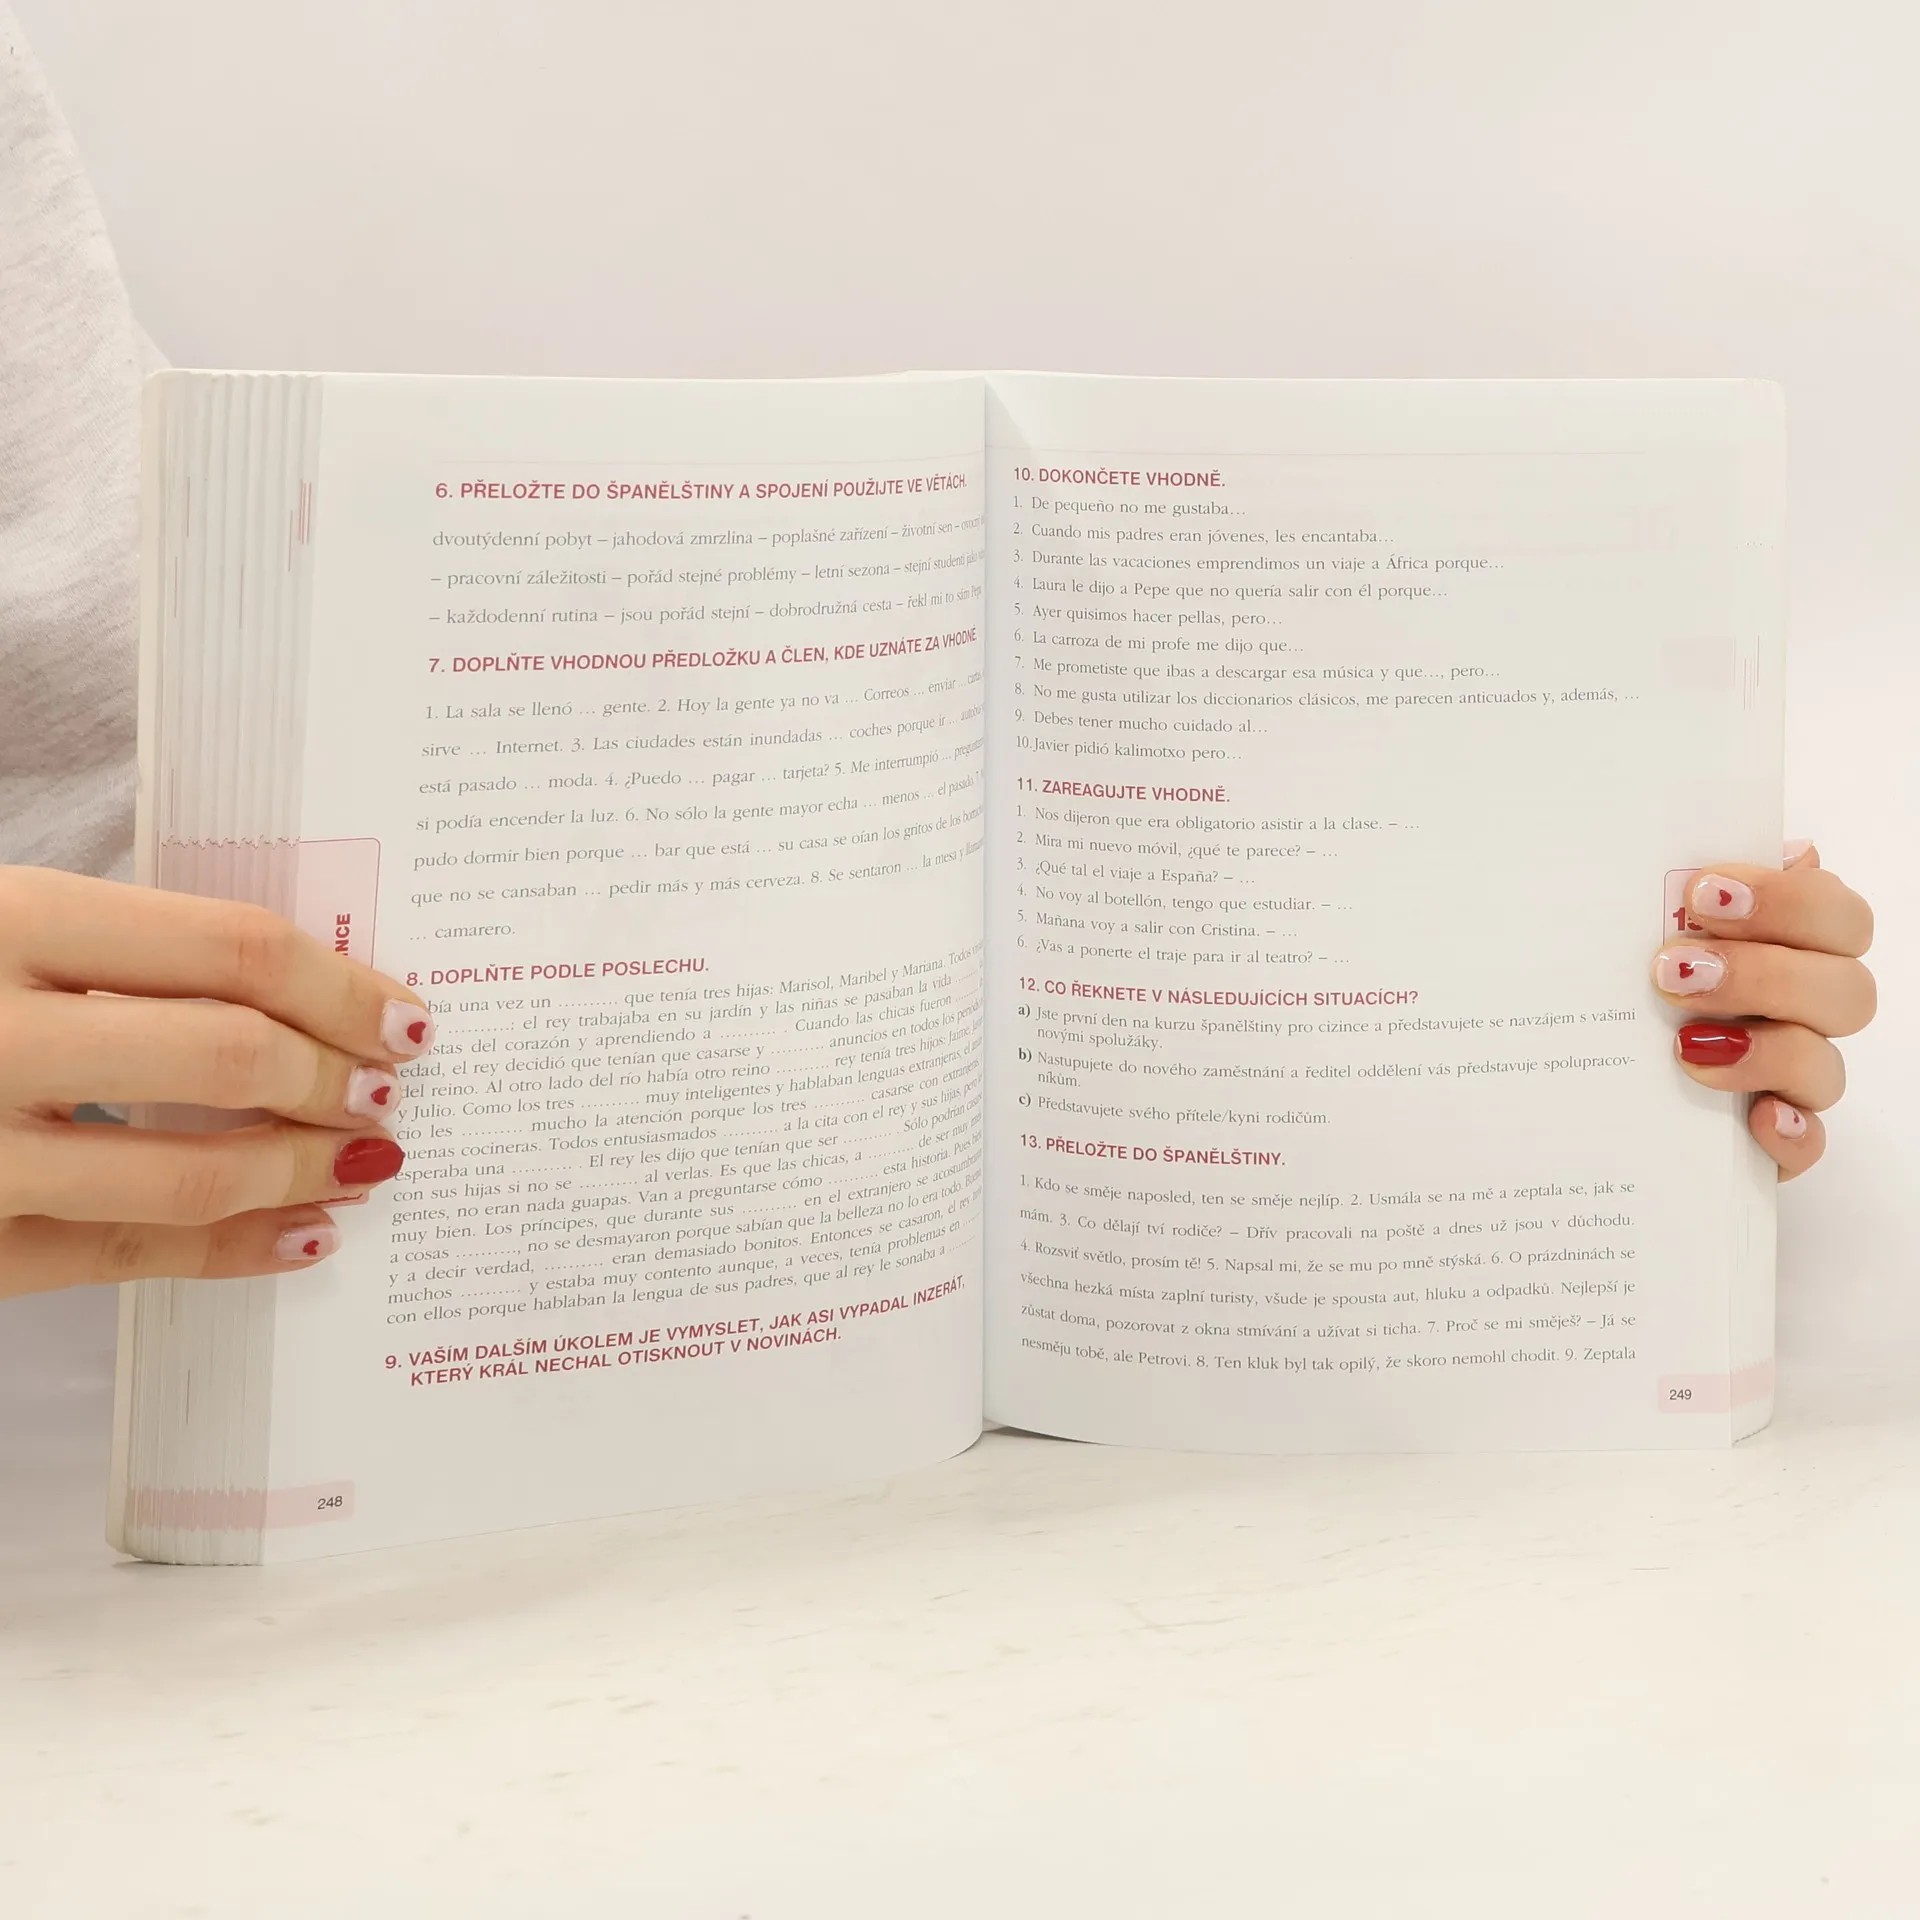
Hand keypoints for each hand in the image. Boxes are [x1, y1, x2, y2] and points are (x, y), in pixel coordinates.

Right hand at [0, 866, 431, 1296]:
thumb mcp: (5, 926)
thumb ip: (124, 949)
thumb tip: (309, 989)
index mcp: (6, 918)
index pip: (230, 948)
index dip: (343, 987)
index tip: (407, 1015)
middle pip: (229, 1054)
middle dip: (335, 1078)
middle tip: (388, 1090)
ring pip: (189, 1170)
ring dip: (303, 1170)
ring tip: (359, 1161)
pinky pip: (125, 1256)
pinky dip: (236, 1250)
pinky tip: (302, 1237)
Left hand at [1654, 842, 1873, 1178]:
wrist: (1583, 1084)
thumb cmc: (1623, 985)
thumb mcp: (1632, 933)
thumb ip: (1674, 897)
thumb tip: (1709, 856)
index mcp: (1788, 948)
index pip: (1835, 913)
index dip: (1786, 899)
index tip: (1701, 892)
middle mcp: (1804, 1011)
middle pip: (1844, 988)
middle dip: (1762, 973)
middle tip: (1672, 971)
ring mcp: (1794, 1079)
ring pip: (1827, 1066)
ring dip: (1765, 1051)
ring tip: (1684, 1044)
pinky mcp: (1775, 1141)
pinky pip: (1809, 1145)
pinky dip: (1791, 1133)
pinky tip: (1757, 1119)